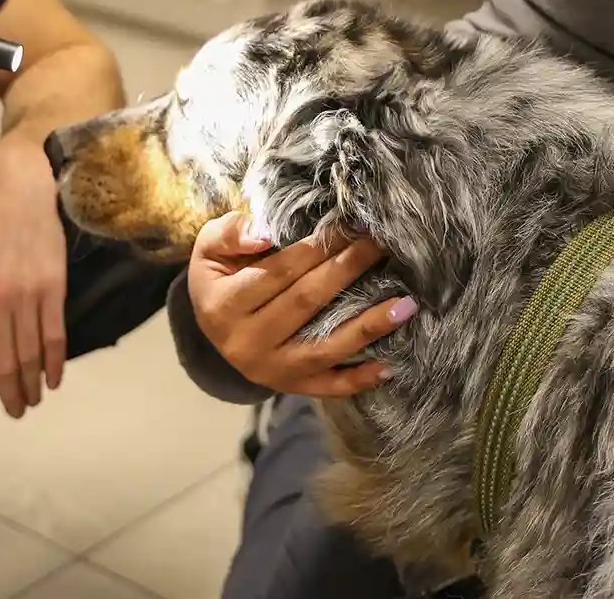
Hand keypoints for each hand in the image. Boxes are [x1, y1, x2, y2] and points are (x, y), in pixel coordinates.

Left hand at [0, 133, 67, 417]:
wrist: (15, 185)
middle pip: (3, 365)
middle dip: (9, 397)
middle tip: (14, 412)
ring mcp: (26, 295)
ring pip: (30, 355)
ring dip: (32, 386)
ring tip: (33, 401)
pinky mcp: (53, 287)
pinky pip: (55, 335)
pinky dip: (55, 363)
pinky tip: (53, 378)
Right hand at [188, 213, 414, 397]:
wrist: (212, 325)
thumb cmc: (219, 276)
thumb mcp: (209, 247)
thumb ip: (231, 234)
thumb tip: (266, 234)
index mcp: (224, 307)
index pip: (279, 272)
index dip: (317, 248)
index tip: (351, 226)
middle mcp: (246, 344)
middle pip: (307, 303)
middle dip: (347, 270)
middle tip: (381, 246)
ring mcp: (270, 371)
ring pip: (325, 348)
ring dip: (368, 326)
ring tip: (405, 304)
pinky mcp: (289, 387)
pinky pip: (329, 387)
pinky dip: (360, 379)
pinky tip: (392, 364)